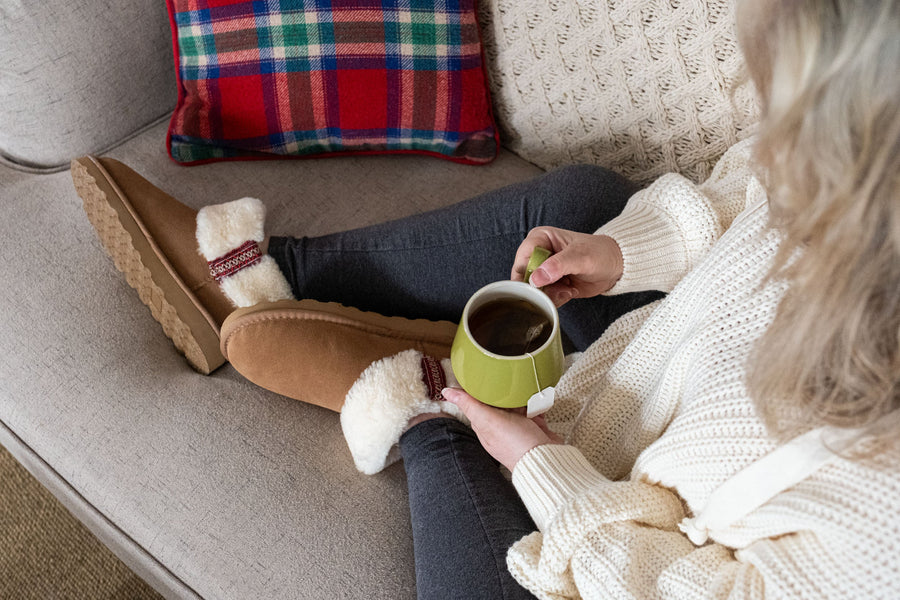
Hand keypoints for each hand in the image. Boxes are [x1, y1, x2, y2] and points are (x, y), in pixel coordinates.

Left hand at [442, 387, 561, 470]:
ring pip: (518, 403)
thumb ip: (469, 404)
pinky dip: (537, 406)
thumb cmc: (515, 444)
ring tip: (526, 396)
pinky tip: (537, 406)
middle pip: (499, 400)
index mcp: (484, 425)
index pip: (477, 401)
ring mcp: (517, 427)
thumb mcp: (488, 420)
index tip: (482, 374)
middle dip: (505, 391)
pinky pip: (534, 410)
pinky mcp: (534, 427)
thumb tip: (446, 392)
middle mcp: (500, 426)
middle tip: (509, 385)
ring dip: (523, 397)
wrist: (544, 458)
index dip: (479, 388)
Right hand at [511, 227, 622, 306]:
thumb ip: (558, 265)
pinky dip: (556, 299)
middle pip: (524, 277)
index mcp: (540, 238)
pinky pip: (544, 297)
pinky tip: (570, 290)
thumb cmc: (600, 253)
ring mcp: (543, 271)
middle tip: (560, 287)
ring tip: (569, 287)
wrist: (614, 267)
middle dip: (541, 288)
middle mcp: (538, 254)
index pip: (522, 257)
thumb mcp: (581, 257)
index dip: (527, 273)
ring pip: (533, 290)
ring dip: (551, 294)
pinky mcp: (550, 285)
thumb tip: (536, 278)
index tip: (539, 284)